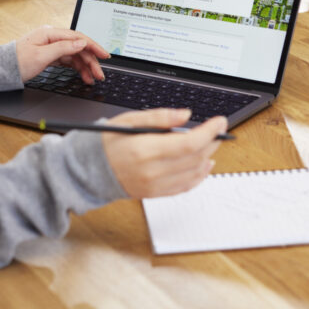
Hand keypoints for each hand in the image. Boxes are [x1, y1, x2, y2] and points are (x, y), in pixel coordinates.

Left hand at [15, 26, 109, 83]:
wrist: (2, 71)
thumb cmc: (17, 62)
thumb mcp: (41, 56)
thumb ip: (63, 48)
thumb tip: (82, 42)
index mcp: (50, 33)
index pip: (78, 37)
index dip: (93, 46)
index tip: (105, 55)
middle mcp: (53, 38)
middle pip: (78, 48)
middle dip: (91, 61)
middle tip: (100, 75)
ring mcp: (52, 47)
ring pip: (75, 56)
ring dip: (85, 67)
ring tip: (92, 79)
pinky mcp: (50, 56)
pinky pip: (68, 61)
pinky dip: (76, 68)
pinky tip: (83, 76)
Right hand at [102, 109, 227, 198]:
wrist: (88, 169)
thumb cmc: (107, 142)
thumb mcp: (129, 120)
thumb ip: (160, 117)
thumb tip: (186, 115)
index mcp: (146, 149)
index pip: (189, 143)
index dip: (210, 132)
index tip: (220, 121)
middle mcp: (152, 171)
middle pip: (195, 157)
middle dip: (212, 141)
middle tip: (216, 129)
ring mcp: (154, 185)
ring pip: (194, 173)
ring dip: (208, 157)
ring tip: (212, 143)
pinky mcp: (155, 193)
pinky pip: (185, 187)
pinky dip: (199, 175)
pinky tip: (204, 164)